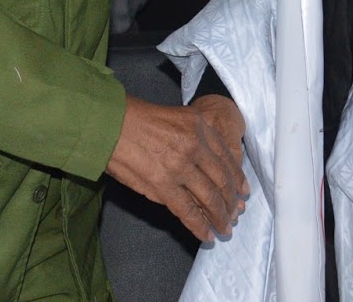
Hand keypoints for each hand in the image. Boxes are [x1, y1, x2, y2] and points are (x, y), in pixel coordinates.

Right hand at [105, 94, 248, 242]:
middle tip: (237, 213)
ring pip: (209, 198)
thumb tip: (207, 165)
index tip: (243, 191)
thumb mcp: (176, 117)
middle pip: (222, 180)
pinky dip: (200, 226)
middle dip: (232, 201)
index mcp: (199, 127)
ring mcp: (179, 167)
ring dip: (220, 216)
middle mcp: (194, 146)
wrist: (109, 123)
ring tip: (225, 228)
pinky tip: (207, 235)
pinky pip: (188, 211)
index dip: (238, 178)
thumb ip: (194, 137)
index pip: (227, 158)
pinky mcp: (162, 185)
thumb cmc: (136, 118)